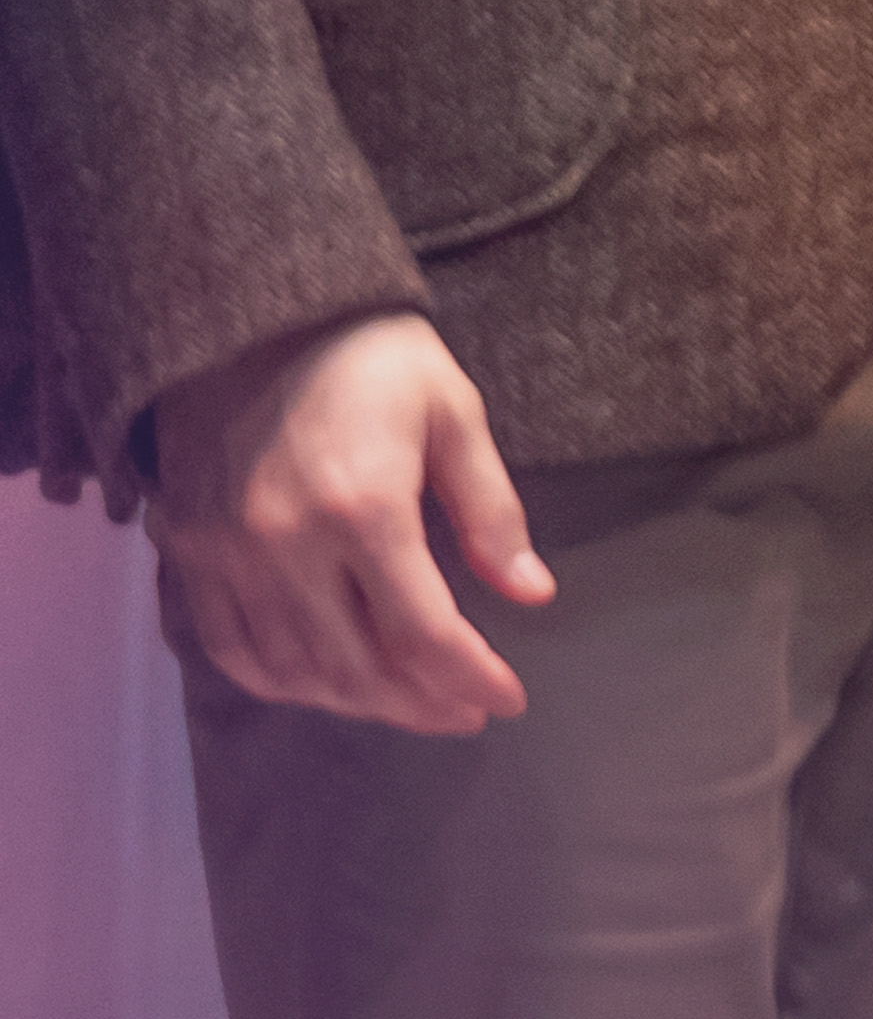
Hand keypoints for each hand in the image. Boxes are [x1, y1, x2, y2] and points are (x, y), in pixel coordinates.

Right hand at [151, 314, 554, 736]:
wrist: (256, 309)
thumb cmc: (371, 355)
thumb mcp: (452, 411)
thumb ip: (490, 510)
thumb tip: (533, 595)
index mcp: (366, 507)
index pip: (424, 633)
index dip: (471, 677)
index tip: (507, 700)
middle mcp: (289, 546)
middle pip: (360, 667)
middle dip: (422, 701)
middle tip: (463, 709)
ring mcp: (230, 554)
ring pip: (297, 671)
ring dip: (359, 701)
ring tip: (409, 700)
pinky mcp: (192, 551)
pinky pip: (231, 648)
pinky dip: (282, 680)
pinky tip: (325, 683)